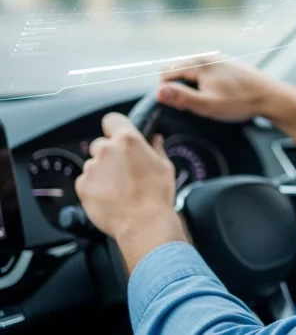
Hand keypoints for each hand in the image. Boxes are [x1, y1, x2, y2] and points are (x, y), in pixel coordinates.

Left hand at [75, 113, 186, 272]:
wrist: (144, 224)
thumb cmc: (157, 195)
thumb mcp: (165, 167)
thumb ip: (156, 148)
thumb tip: (155, 139)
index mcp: (128, 140)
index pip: (112, 119)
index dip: (115, 128)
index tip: (118, 136)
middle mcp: (107, 150)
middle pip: (101, 144)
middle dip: (110, 154)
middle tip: (123, 169)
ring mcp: (92, 168)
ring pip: (93, 164)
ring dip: (102, 172)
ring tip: (118, 188)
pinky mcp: (82, 186)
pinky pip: (86, 181)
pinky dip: (94, 187)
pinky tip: (109, 197)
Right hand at [157, 54, 291, 122]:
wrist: (269, 96)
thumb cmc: (240, 102)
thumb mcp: (208, 105)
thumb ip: (182, 98)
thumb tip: (159, 92)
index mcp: (199, 63)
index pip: (166, 72)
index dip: (166, 91)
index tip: (177, 105)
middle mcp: (207, 55)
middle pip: (178, 70)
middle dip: (179, 87)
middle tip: (193, 104)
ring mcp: (218, 57)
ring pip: (191, 71)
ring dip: (192, 85)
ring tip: (206, 100)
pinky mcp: (226, 63)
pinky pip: (205, 71)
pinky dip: (204, 82)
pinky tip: (217, 93)